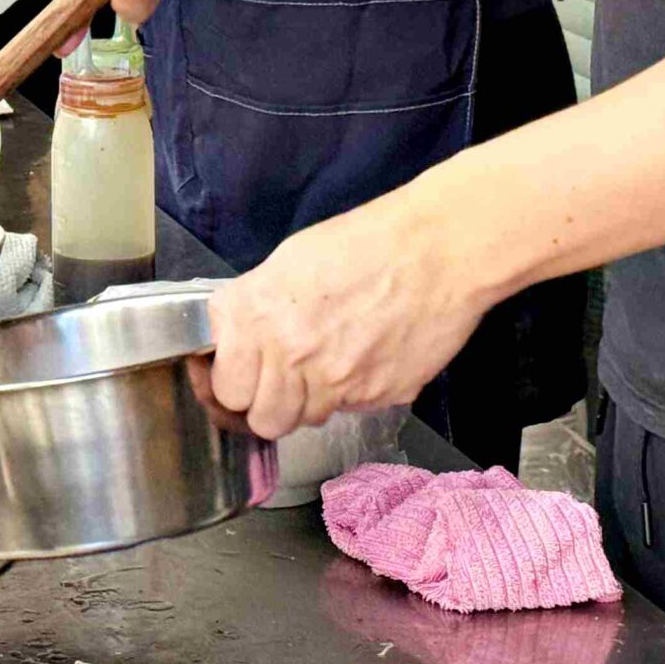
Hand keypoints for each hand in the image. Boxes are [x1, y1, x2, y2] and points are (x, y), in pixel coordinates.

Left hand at [195, 188, 497, 438]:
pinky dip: (352, 392)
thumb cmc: (365, 242)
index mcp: (258, 314)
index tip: (241, 374)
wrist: (438, 250)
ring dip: (311, 400)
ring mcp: (336, 382)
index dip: (233, 384)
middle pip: (263, 420)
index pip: (227, 390)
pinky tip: (366, 354)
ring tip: (331, 359)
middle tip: (286, 375)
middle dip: (270, 403)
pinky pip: (350, 411)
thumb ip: (254, 308)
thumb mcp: (289, 261)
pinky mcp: (377, 397)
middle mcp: (291, 354)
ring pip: (306, 421)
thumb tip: (236, 344)